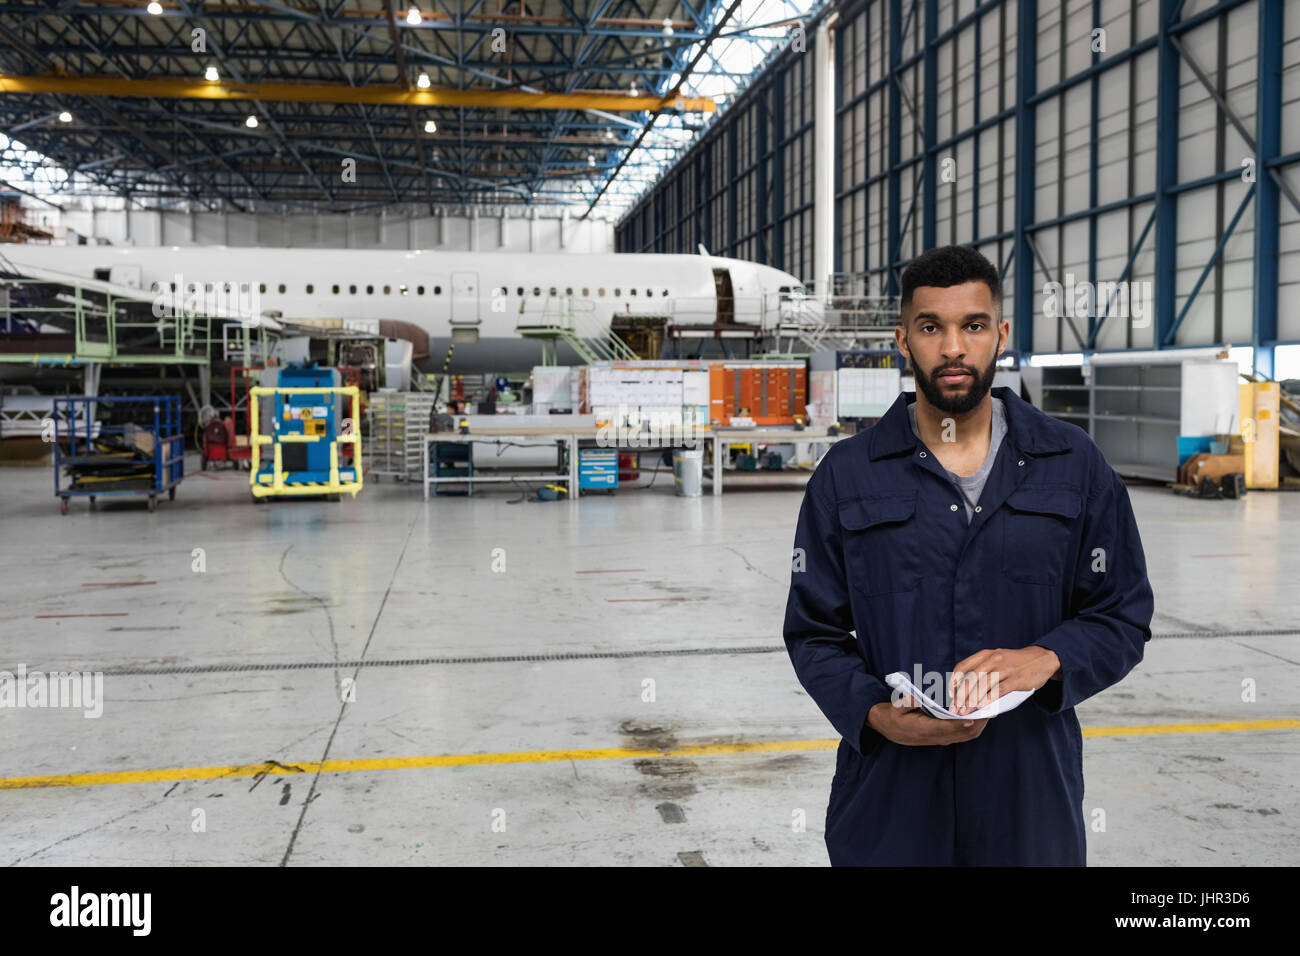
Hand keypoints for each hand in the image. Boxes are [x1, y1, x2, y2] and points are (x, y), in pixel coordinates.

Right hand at [868, 698, 988, 746]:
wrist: (889, 729)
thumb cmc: (893, 716)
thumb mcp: (895, 707)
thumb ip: (907, 702)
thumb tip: (916, 697)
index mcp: (923, 729)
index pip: (946, 728)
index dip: (962, 723)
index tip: (974, 717)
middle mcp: (935, 737)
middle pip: (962, 733)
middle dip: (978, 723)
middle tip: (990, 709)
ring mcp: (941, 739)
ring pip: (966, 736)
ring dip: (979, 725)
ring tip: (990, 711)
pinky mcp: (945, 738)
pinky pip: (964, 735)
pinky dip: (975, 727)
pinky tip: (982, 716)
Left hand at [948, 646, 1060, 715]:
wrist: (1042, 659)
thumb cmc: (1015, 662)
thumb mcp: (996, 658)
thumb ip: (982, 669)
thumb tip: (965, 688)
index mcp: (985, 654)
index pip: (963, 667)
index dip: (954, 682)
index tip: (950, 694)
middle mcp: (993, 659)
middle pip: (971, 679)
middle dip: (960, 696)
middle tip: (954, 709)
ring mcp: (1005, 669)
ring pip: (983, 686)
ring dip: (971, 701)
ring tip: (965, 712)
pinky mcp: (1016, 679)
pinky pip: (998, 691)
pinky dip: (988, 699)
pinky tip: (981, 707)